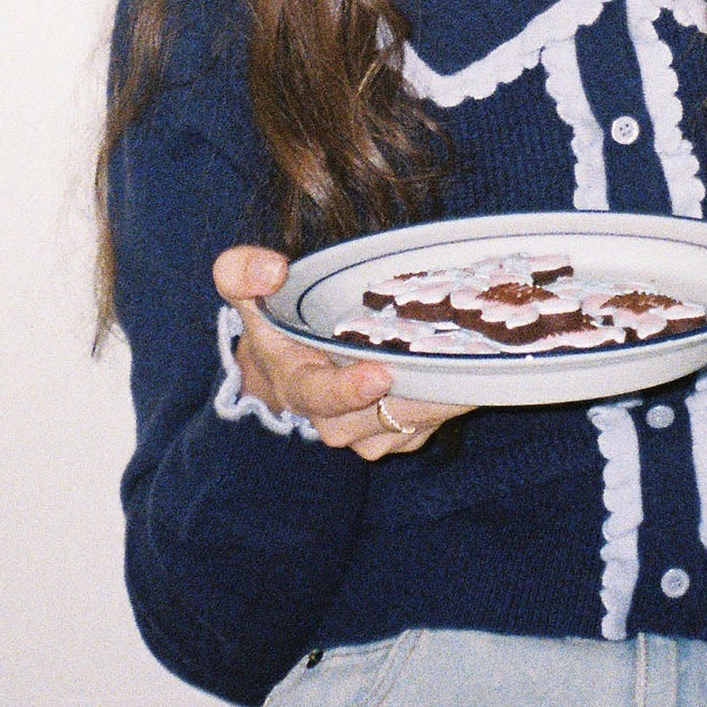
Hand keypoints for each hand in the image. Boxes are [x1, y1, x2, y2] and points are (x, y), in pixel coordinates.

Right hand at [213, 245, 471, 460]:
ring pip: (405, 427)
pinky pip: (426, 428)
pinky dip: (447, 403)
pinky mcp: (398, 435)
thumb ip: (241, 272)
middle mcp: (332, 419)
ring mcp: (367, 433)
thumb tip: (270, 270)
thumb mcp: (249, 288)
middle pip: (372, 420)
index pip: (319, 396)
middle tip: (445, 366)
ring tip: (464, 364)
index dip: (347, 391)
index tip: (379, 374)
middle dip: (406, 397)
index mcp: (297, 384)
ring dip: (435, 401)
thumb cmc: (278, 318)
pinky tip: (465, 371)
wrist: (292, 360)